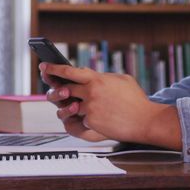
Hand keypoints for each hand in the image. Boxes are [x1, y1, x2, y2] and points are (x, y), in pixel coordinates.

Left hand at [40, 62, 181, 149]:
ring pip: (69, 107)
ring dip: (69, 108)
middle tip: (55, 91)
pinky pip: (79, 121)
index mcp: (96, 79)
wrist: (144, 120)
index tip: (44, 66)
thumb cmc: (135, 100)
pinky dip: (84, 120)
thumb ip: (103, 77)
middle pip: (64, 89)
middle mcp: (90, 92)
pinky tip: (96, 120)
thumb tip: (92, 76)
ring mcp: (89, 108)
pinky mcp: (91, 122)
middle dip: (57, 91)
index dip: (54, 68)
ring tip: (74, 108)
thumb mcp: (121, 80)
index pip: (69, 71)